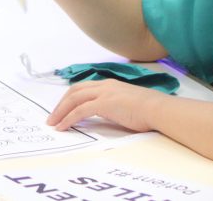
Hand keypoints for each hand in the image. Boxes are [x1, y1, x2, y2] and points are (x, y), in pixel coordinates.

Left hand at [46, 79, 164, 132]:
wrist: (159, 109)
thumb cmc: (150, 111)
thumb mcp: (128, 105)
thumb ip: (115, 106)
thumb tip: (107, 115)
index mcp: (110, 84)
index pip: (84, 88)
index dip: (71, 98)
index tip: (63, 109)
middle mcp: (105, 85)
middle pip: (74, 91)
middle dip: (61, 104)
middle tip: (53, 117)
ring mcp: (104, 93)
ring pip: (74, 99)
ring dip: (61, 111)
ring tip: (53, 123)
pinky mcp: (105, 103)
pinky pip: (80, 111)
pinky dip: (69, 118)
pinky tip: (63, 127)